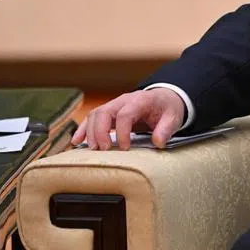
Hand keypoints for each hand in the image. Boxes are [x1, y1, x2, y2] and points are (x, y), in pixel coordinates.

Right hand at [71, 88, 185, 150]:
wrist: (165, 99)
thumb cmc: (167, 109)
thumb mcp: (173, 118)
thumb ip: (166, 129)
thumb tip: (158, 142)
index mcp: (141, 100)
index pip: (125, 114)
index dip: (122, 132)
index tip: (125, 148)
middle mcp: (124, 100)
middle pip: (105, 112)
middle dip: (100, 132)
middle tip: (103, 150)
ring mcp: (115, 105)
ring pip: (95, 114)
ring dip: (90, 132)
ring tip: (91, 149)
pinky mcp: (109, 112)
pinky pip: (92, 118)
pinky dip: (83, 129)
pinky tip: (76, 141)